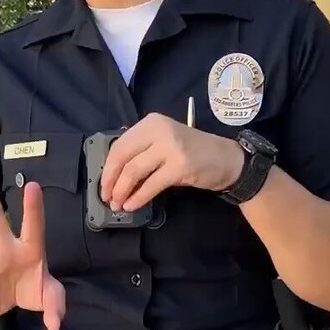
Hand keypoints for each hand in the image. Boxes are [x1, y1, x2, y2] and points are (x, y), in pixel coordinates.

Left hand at [99, 113, 243, 211]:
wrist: (226, 159)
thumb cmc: (192, 153)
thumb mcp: (164, 144)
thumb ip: (141, 152)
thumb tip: (114, 175)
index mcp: (150, 123)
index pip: (120, 145)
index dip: (108, 168)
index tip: (103, 185)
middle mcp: (159, 131)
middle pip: (123, 157)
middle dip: (111, 181)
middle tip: (107, 198)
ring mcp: (170, 147)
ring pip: (134, 171)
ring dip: (122, 191)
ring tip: (118, 205)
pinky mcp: (179, 166)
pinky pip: (151, 185)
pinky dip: (138, 197)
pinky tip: (132, 205)